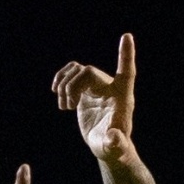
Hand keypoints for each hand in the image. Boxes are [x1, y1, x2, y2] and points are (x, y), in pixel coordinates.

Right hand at [51, 33, 139, 164]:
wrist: (106, 145)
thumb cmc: (114, 147)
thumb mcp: (114, 147)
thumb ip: (115, 143)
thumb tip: (113, 138)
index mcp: (122, 97)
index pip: (127, 72)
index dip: (126, 55)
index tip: (127, 36)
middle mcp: (110, 86)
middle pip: (87, 72)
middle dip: (72, 87)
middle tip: (67, 107)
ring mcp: (96, 86)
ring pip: (77, 69)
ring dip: (64, 84)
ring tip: (64, 105)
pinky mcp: (84, 89)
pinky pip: (70, 72)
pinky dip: (60, 79)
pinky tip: (57, 94)